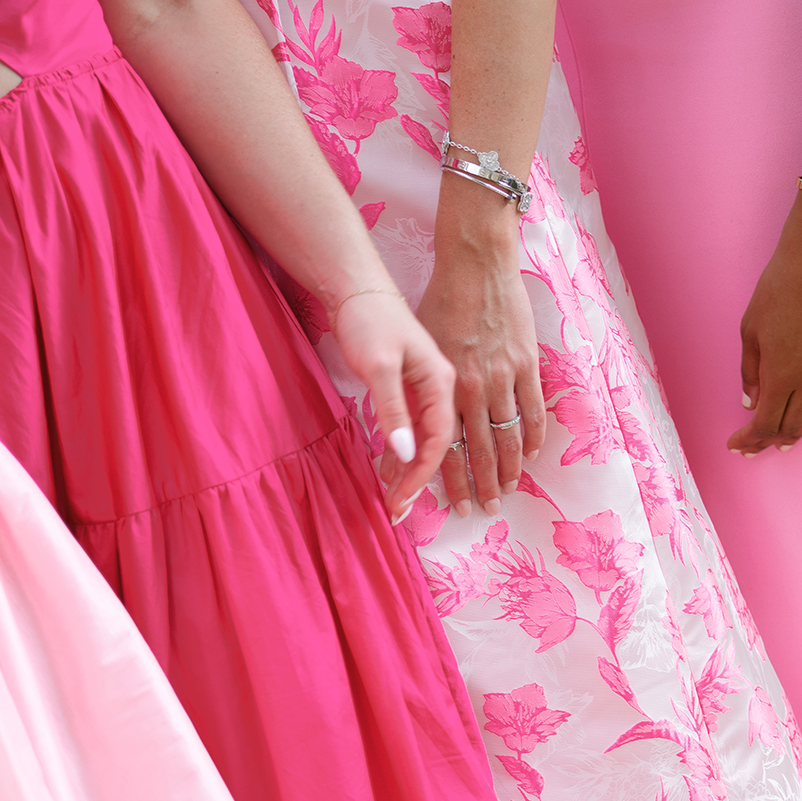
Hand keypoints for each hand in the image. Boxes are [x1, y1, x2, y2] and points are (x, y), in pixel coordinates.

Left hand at [333, 289, 457, 523]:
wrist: (357, 286)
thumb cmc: (369, 320)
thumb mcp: (379, 365)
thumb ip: (393, 410)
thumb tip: (407, 455)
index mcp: (442, 382)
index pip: (437, 443)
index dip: (419, 477)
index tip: (399, 504)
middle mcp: (444, 386)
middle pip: (438, 447)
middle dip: (418, 484)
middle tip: (396, 514)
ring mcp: (431, 384)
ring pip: (428, 439)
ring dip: (413, 471)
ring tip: (395, 499)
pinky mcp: (415, 382)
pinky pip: (417, 426)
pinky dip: (405, 450)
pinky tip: (392, 467)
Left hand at [414, 218, 547, 516]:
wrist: (475, 262)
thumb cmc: (439, 301)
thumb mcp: (417, 348)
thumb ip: (412, 393)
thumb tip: (402, 438)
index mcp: (447, 386)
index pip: (447, 447)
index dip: (449, 481)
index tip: (453, 505)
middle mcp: (477, 388)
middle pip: (480, 450)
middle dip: (482, 485)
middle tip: (486, 509)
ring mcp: (506, 376)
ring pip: (508, 436)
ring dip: (508, 469)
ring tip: (507, 490)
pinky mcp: (527, 362)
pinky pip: (533, 410)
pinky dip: (532, 436)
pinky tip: (529, 454)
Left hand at [731, 202, 801, 452]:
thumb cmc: (778, 290)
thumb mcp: (749, 331)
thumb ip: (750, 372)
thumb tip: (750, 401)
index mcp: (782, 376)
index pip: (765, 424)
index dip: (750, 440)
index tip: (735, 444)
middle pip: (790, 426)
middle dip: (768, 441)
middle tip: (753, 446)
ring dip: (796, 432)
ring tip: (782, 440)